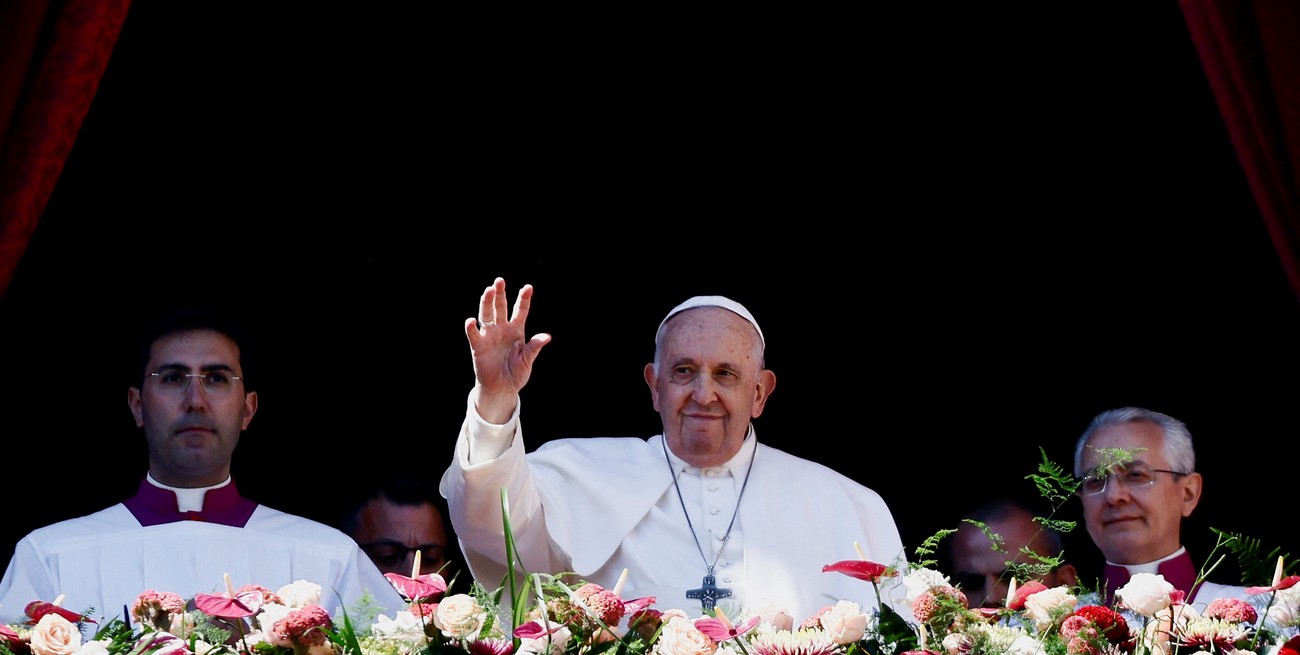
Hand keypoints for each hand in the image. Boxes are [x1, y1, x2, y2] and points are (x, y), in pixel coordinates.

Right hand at [464, 277, 551, 422]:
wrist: (502, 388)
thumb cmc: (516, 373)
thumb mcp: (528, 360)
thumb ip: (534, 347)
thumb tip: (547, 337)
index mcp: (517, 330)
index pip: (520, 310)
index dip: (523, 299)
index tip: (528, 287)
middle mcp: (502, 329)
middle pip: (500, 307)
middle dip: (500, 294)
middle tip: (499, 280)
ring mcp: (489, 335)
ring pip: (486, 314)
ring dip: (486, 303)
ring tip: (488, 291)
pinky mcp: (479, 345)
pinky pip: (474, 334)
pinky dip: (471, 328)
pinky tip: (471, 321)